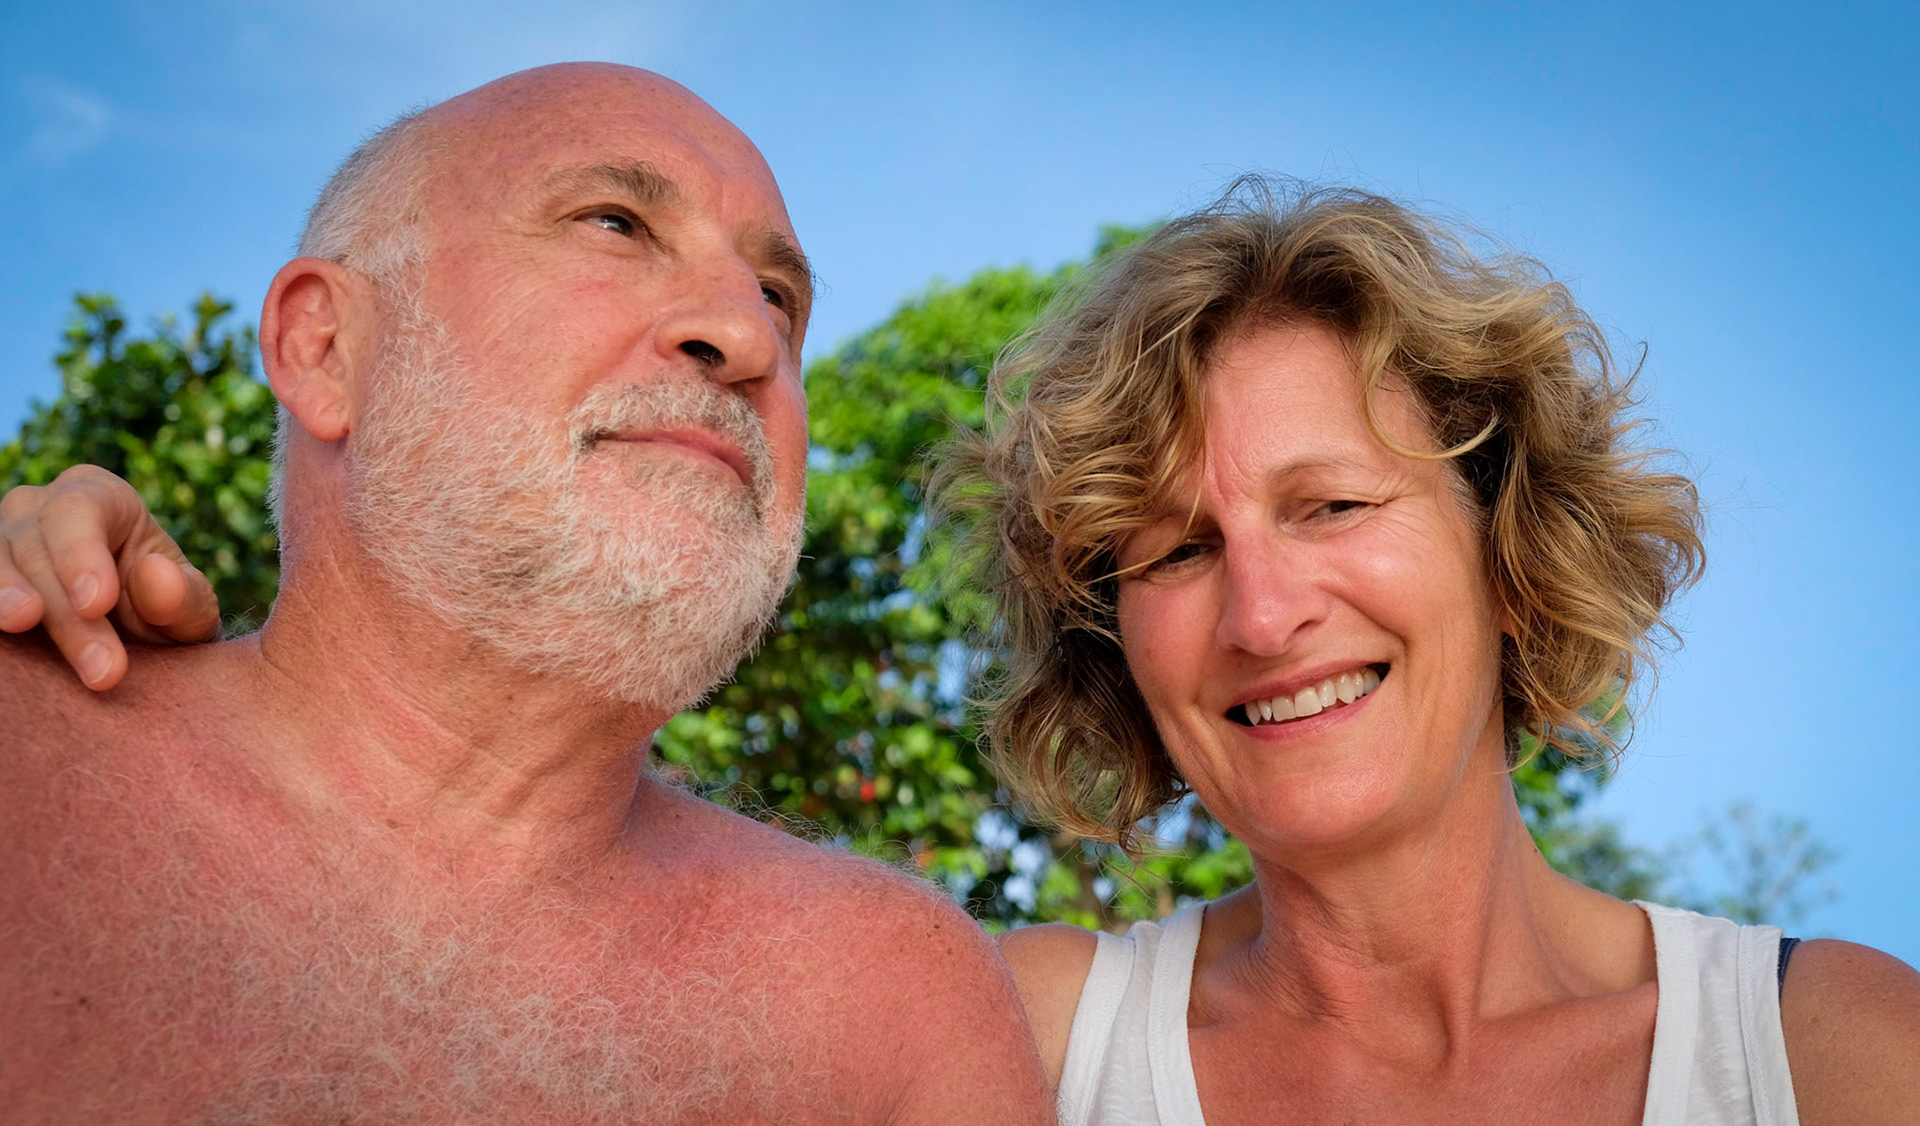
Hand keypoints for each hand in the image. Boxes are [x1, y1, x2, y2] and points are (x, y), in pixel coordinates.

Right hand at [0, 465, 221, 689]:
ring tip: (21, 625)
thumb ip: (183, 595)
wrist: (133, 638)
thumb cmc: (162, 610)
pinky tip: (6, 645)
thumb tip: (156, 575)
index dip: (81, 554)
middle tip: (102, 670)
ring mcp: (1, 540)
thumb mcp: (188, 608)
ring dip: (8, 601)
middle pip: (37, 549)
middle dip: (66, 614)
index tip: (97, 604)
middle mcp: (38, 508)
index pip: (78, 510)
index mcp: (100, 497)